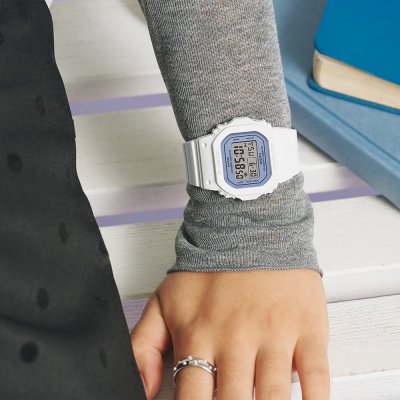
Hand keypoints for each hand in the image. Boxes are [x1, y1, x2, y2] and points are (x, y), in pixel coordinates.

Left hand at [130, 268, 329, 398]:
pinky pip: (316, 378)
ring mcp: (274, 335)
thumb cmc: (208, 268)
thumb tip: (140, 390)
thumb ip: (142, 345)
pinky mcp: (306, 328)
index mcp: (199, 336)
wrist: (248, 227)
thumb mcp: (163, 302)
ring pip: (273, 399)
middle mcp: (236, 340)